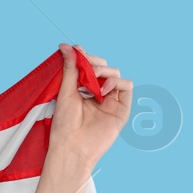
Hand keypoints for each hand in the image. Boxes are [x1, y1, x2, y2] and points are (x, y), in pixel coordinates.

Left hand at [48, 42, 129, 170]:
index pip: (90, 66)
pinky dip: (117, 82)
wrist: (72, 147)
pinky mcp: (122, 108)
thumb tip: (66, 46)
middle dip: (95, 63)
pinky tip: (103, 90)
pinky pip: (127, 85)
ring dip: (105, 72)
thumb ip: (70, 69)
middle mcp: (98, 93)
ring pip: (116, 73)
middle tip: (86, 69)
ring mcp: (111, 100)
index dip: (86, 58)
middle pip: (104, 67)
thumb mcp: (66, 92)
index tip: (78, 52)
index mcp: (83, 89)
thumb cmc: (65, 124)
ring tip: (92, 82)